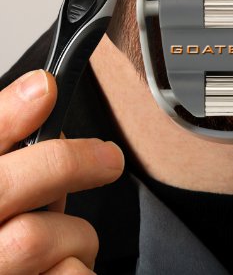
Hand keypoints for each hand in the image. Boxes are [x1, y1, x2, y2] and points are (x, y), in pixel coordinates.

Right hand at [0, 70, 124, 273]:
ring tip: (70, 246)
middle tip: (110, 159)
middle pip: (4, 186)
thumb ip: (21, 155)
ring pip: (35, 239)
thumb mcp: (13, 192)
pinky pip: (69, 274)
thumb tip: (43, 96)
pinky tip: (67, 271)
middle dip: (67, 164)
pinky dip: (81, 269)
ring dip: (74, 238)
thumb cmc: (12, 240)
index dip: (9, 113)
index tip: (45, 88)